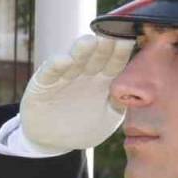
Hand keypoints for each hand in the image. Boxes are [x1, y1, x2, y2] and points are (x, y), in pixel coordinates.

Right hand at [19, 34, 133, 150]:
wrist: (53, 141)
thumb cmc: (84, 127)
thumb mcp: (107, 119)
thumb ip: (119, 105)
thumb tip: (134, 92)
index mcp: (104, 80)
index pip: (115, 63)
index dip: (121, 52)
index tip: (129, 39)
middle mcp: (84, 74)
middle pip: (95, 57)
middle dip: (103, 46)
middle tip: (111, 35)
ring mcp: (63, 78)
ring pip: (73, 61)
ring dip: (81, 51)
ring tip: (89, 41)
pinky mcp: (42, 85)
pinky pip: (49, 73)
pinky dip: (56, 66)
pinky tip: (64, 60)